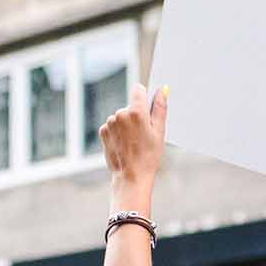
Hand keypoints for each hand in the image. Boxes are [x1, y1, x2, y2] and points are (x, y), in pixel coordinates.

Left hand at [98, 83, 167, 212]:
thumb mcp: (159, 131)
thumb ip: (160, 108)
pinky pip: (112, 126)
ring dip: (126, 125)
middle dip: (136, 115)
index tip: (147, 108)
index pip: (138, 89)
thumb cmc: (148, 156)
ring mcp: (110, 123)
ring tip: (133, 142)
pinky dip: (118, 132)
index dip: (143, 97)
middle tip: (143, 135)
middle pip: (130, 106)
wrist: (131, 176)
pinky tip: (124, 144)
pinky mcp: (103, 131)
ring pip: (120, 116)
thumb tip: (162, 91)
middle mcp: (120, 114)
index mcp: (136, 112)